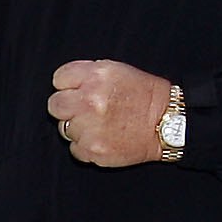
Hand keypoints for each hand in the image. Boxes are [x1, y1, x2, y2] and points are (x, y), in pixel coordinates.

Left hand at [46, 59, 173, 167]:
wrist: (167, 123)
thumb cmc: (144, 95)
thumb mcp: (118, 71)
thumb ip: (88, 73)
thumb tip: (65, 82)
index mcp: (96, 77)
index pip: (59, 79)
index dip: (68, 85)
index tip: (77, 90)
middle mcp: (90, 101)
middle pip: (54, 105)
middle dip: (66, 107)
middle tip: (84, 110)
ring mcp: (89, 128)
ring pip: (64, 129)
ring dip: (78, 128)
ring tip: (100, 124)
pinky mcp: (93, 150)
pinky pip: (74, 149)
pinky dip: (85, 146)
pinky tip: (103, 138)